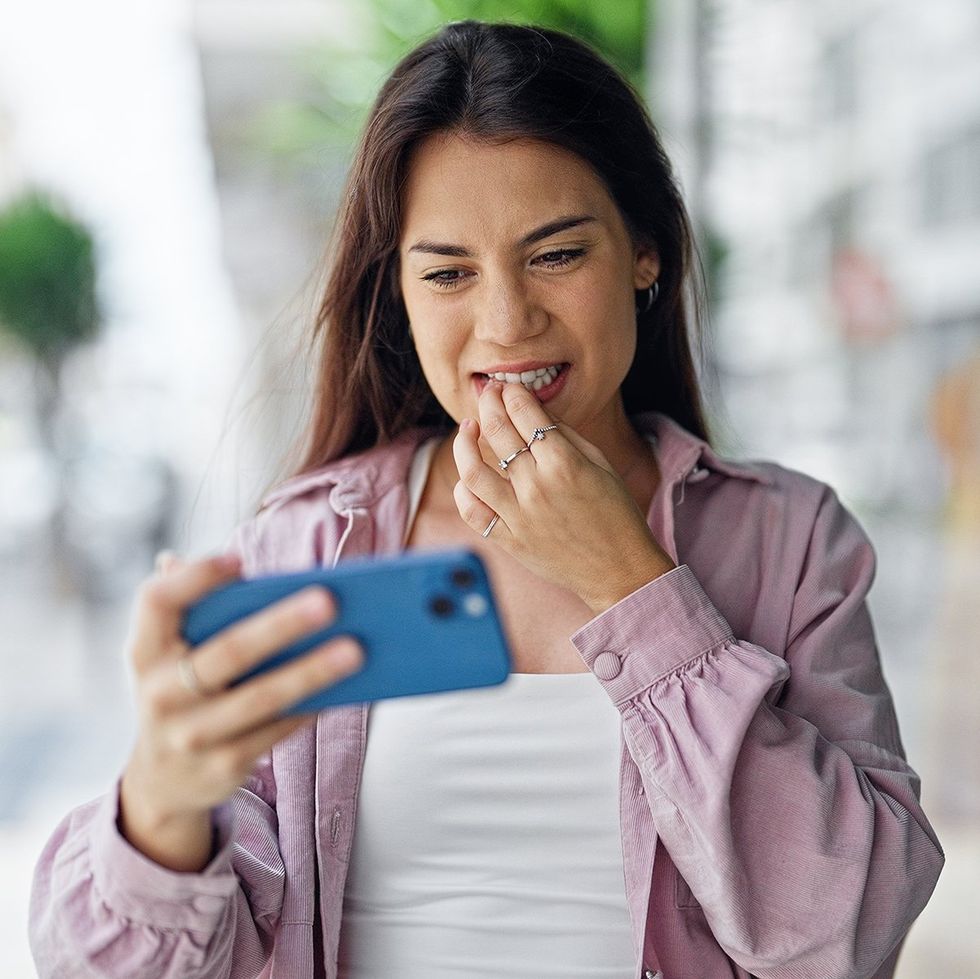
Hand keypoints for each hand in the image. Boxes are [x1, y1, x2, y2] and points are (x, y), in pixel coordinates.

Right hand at [120, 551, 363, 825]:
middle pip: (227, 651)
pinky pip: (277, 730)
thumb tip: (235, 563)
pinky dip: (311, 705)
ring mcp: (190, 735)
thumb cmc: (182, 691)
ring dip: (312, 672)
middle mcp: (159, 693)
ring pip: (261, 698)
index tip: (240, 560)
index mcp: (145, 651)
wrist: (162, 781)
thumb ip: (197, 608)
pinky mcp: (223, 766)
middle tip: (330, 601)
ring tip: (356, 648)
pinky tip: (345, 685)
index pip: (156, 602)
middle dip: (281, 625)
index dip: (194, 579)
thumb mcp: (171, 653)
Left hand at [451, 381, 675, 613]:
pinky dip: (464, 491)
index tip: (508, 386)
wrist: (620, 570)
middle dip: (489, 403)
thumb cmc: (617, 514)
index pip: (525, 414)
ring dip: (464, 442)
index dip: (512, 393)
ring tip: (468, 428)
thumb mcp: (600, 465)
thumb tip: (534, 411)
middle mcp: (537, 487)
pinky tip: (469, 477)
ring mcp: (519, 516)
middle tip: (488, 393)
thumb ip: (565, 436)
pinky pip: (473, 512)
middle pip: (498, 432)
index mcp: (564, 463)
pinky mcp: (510, 541)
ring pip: (473, 471)